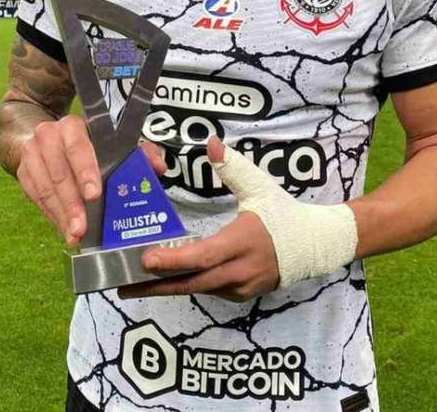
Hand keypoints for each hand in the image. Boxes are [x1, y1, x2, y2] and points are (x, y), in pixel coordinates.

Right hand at [16, 114, 166, 245]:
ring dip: (61, 214)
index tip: (94, 194)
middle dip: (72, 203)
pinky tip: (64, 228)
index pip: (78, 147)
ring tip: (74, 234)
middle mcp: (48, 135)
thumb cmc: (90, 144)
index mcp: (73, 125)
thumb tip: (158, 167)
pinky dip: (51, 214)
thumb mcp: (115, 144)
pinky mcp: (23, 171)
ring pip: (45, 187)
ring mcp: (32, 153)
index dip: (85, 171)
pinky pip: (36, 197)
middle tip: (82, 227)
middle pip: (60, 172)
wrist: (48, 139)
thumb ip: (140, 153)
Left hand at [118, 136, 279, 301]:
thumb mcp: (260, 187)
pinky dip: (187, 284)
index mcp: (242, 243)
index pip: (203, 256)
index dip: (174, 260)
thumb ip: (232, 167)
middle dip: (156, 285)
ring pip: (198, 289)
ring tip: (134, 284)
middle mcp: (239, 271)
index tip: (146, 259)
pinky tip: (165, 280)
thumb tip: (211, 143)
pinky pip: (208, 290)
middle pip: (192, 283)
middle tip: (123, 283)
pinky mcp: (239, 294)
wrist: (313, 246)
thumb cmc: (283, 214)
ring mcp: (240, 287)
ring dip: (167, 287)